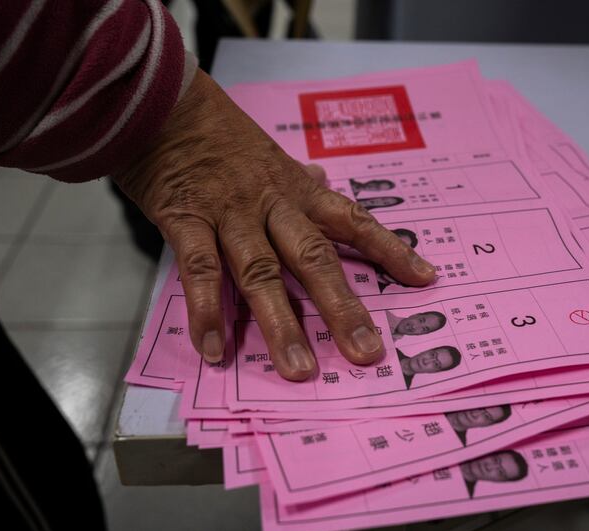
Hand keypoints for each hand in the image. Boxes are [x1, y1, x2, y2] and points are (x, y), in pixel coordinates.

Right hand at [113, 69, 435, 380]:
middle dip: (342, 308)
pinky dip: (207, 312)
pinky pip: (200, 271)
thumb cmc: (222, 134)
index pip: (354, 221)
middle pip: (314, 259)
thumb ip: (297, 178)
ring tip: (300, 369)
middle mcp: (273, 206)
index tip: (425, 279)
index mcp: (298, 191)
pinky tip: (215, 351)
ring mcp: (230, 215)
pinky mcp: (185, 220)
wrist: (163, 103)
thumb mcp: (270, 153)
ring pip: (261, 273)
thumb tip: (322, 178)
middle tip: (366, 353)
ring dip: (281, 324)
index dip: (390, 249)